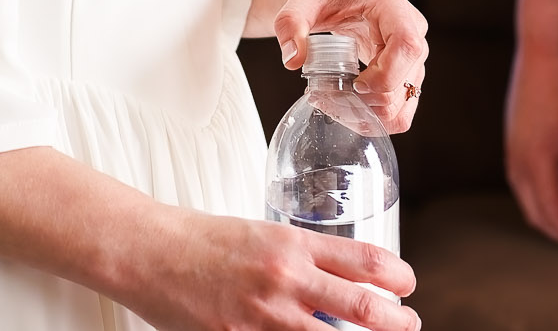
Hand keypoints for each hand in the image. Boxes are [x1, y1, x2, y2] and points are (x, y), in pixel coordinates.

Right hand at [119, 209, 418, 330]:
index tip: (407, 284)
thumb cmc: (200, 240)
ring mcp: (265, 317)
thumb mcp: (259, 234)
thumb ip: (298, 259)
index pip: (366, 260)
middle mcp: (286, 279)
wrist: (148, 252)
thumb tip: (334, 286)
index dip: (399, 277)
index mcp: (292, 243)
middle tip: (409, 324)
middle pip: (365, 309)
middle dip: (398, 322)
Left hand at [272, 0, 428, 132]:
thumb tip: (293, 60)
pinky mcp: (405, 74)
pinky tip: (346, 106)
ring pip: (403, 105)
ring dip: (369, 115)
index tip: (354, 83)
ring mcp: (412, 57)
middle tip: (325, 96)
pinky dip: (374, 118)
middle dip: (365, 101)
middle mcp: (413, 34)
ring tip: (334, 103)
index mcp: (394, 8)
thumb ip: (291, 22)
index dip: (385, 75)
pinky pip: (399, 110)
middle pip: (405, 84)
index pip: (407, 46)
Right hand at [504, 44, 557, 261]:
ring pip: (529, 200)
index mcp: (538, 162)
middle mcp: (518, 161)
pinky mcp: (515, 139)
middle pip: (538, 215)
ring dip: (553, 219)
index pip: (556, 217)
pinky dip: (544, 199)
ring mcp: (513, 149)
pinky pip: (525, 182)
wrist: (545, 48)